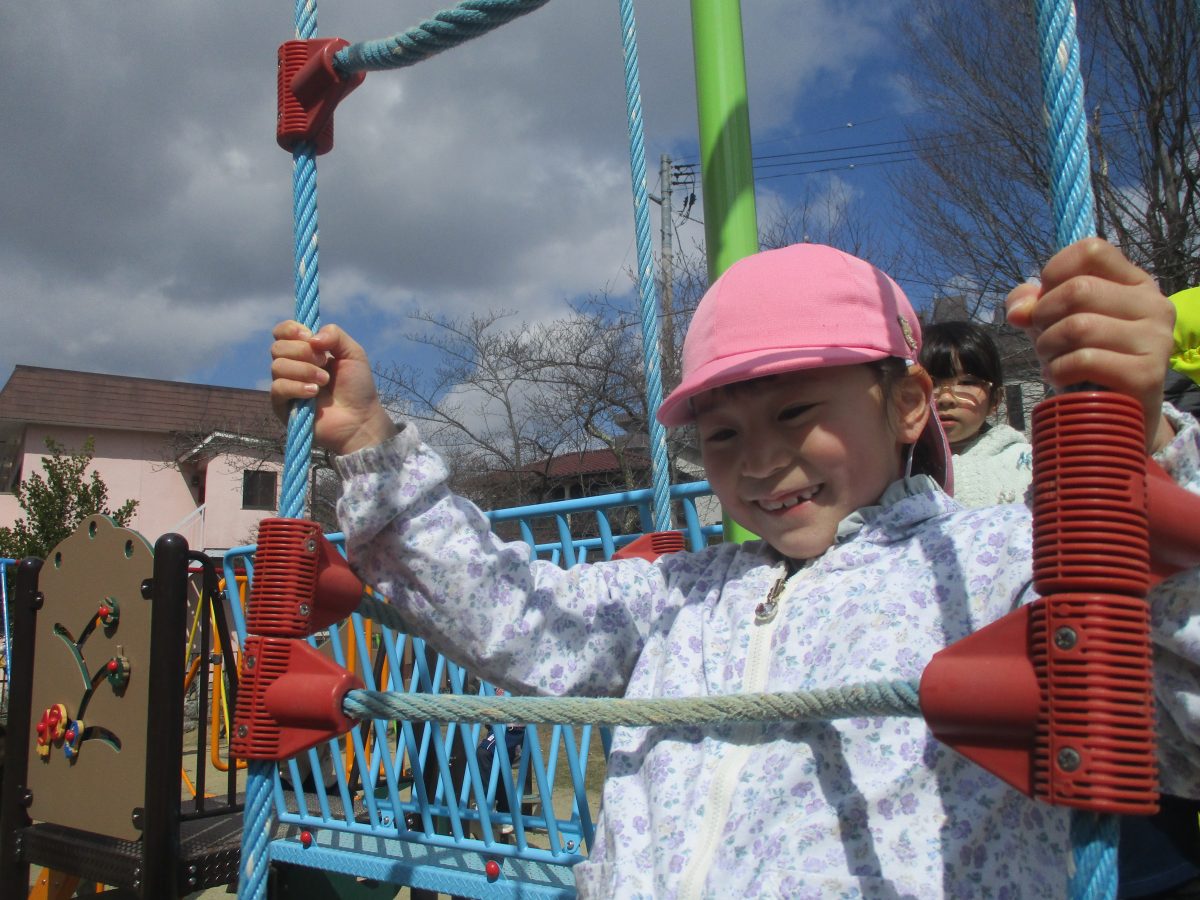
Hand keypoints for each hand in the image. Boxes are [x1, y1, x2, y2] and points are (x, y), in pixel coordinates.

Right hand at [269, 321, 397, 454]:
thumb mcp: (353, 353)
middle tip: (324, 363)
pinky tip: (313, 393)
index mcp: (305, 351)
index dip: (290, 330)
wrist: (360, 419)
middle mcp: (292, 366)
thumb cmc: (357, 387)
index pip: (282, 332)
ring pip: (277, 366)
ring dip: (304, 370)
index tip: (309, 337)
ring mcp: (286, 386)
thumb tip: (311, 337)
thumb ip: (335, 335)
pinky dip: (296, 387)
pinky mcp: (282, 406)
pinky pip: (278, 388)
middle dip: (302, 352)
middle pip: (277, 347)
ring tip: (325, 381)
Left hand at [1005, 238, 1175, 452]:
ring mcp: (1156, 339)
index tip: (1045, 300)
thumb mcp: (1056, 323)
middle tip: (1043, 338)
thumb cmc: (1086, 359)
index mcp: (1135, 282)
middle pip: (1078, 289)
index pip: (1091, 250)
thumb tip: (1018, 309)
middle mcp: (1153, 304)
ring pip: (1079, 326)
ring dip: (1048, 346)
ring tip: (1051, 360)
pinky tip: (1061, 378)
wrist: (1117, 413)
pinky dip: (1058, 370)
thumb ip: (1033, 304)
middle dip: (1043, 316)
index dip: (1054, 271)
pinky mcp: (1147, 374)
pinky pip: (1084, 360)